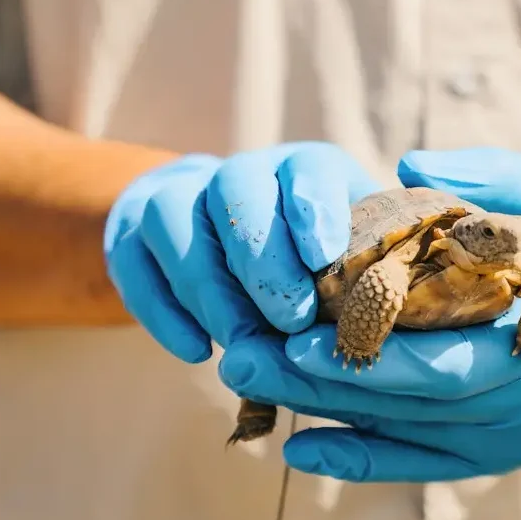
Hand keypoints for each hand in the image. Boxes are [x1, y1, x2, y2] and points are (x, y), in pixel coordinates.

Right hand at [103, 142, 379, 361]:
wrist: (224, 243)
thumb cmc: (309, 263)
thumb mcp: (346, 259)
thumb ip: (363, 274)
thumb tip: (386, 312)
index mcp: (301, 170)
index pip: (305, 168)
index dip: (313, 208)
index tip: (325, 259)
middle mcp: (241, 173)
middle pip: (236, 189)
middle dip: (262, 257)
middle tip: (291, 319)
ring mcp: (179, 197)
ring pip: (175, 219)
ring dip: (210, 287)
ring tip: (242, 345)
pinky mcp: (134, 233)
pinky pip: (134, 261)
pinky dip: (162, 309)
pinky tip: (196, 351)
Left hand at [218, 147, 520, 481]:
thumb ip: (488, 175)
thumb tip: (406, 162)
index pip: (445, 357)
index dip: (368, 351)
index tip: (294, 332)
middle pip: (411, 401)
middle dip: (322, 380)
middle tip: (244, 355)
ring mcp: (518, 438)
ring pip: (407, 434)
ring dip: (328, 411)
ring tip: (255, 382)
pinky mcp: (502, 453)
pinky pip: (422, 464)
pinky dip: (360, 459)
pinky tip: (299, 448)